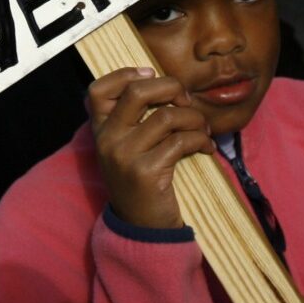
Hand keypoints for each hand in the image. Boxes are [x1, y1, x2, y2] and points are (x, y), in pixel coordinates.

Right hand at [88, 67, 214, 228]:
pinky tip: (205, 147)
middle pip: (137, 92)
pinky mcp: (146, 172)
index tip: (150, 73)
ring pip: (166, 116)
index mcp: (100, 131)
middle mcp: (107, 140)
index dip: (124, 74)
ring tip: (202, 128)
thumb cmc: (141, 180)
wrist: (141, 228)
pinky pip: (181, 141)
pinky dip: (200, 140)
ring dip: (193, 118)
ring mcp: (124, 156)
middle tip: (186, 100)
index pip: (98, 90)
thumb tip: (166, 84)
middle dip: (170, 87)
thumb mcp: (126, 148)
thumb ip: (134, 120)